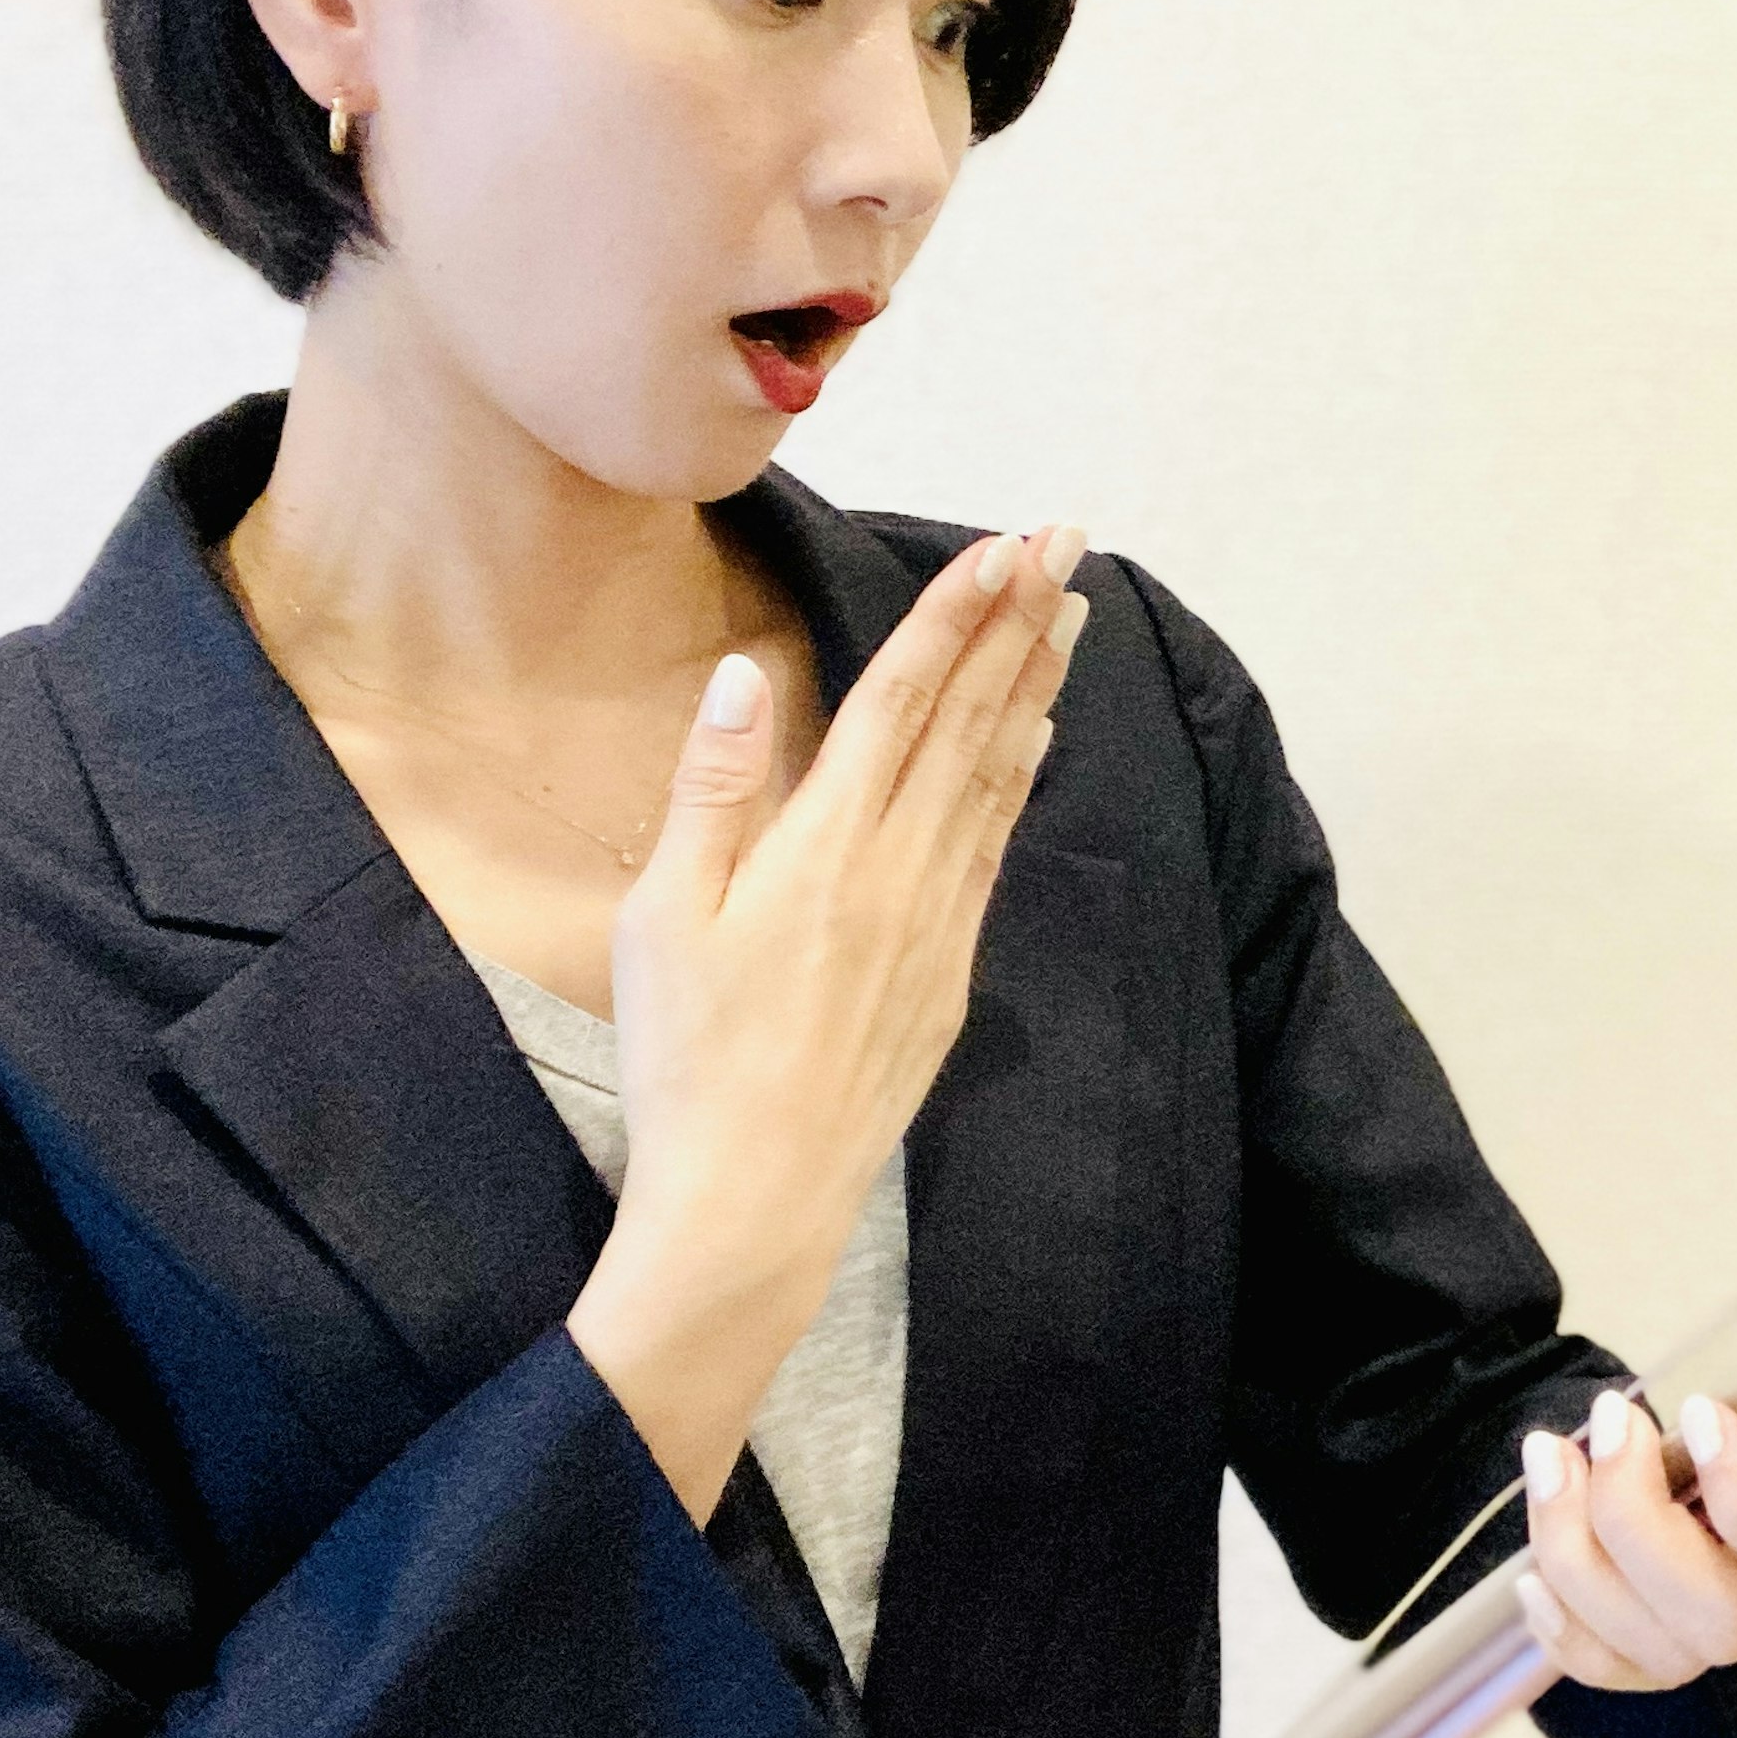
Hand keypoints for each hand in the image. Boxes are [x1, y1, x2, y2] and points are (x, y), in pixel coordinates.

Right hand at [567, 522, 1087, 1519]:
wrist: (756, 1199)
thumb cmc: (686, 1061)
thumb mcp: (666, 919)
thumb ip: (712, 789)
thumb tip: (741, 673)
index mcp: (822, 846)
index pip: (902, 698)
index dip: (954, 614)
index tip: (1001, 545)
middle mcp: (897, 870)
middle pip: (969, 720)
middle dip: (1018, 621)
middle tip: (1065, 539)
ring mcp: (934, 921)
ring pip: (996, 775)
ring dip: (1033, 685)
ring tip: (1070, 611)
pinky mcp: (949, 970)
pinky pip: (994, 846)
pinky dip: (1021, 776)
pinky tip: (1038, 735)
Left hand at [1512, 1258, 1736, 1690]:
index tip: (1701, 1410)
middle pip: (1726, 1622)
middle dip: (1639, 1527)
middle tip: (1608, 1423)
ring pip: (1661, 1650)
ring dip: (1583, 1559)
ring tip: (1551, 1458)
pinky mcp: (1696, 1617)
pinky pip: (1628, 1668)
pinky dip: (1572, 1633)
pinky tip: (1536, 1563)